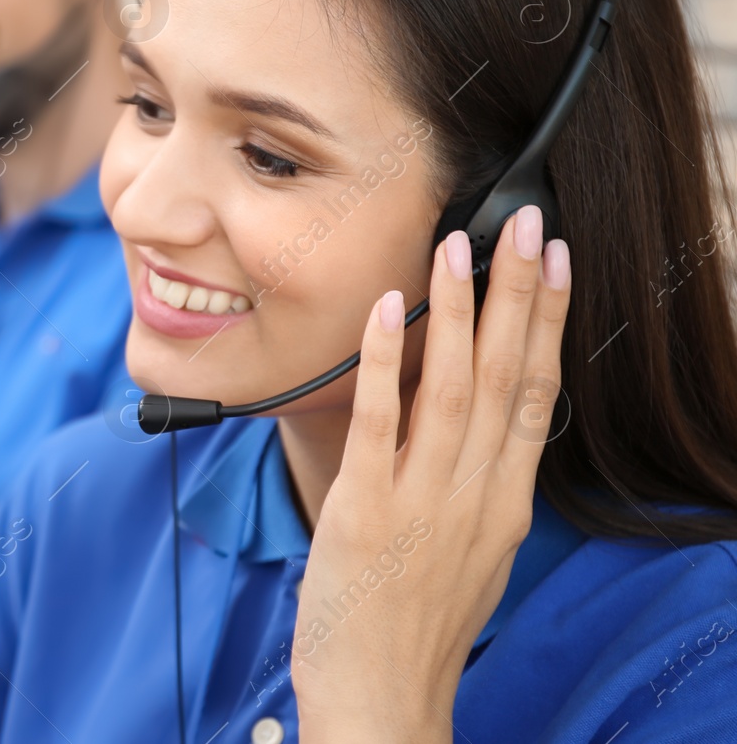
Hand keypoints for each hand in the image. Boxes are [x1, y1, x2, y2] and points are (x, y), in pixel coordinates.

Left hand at [291, 207, 571, 742]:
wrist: (383, 701)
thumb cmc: (417, 626)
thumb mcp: (471, 552)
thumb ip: (476, 485)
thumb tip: (480, 425)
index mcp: (504, 503)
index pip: (538, 394)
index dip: (547, 321)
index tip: (555, 261)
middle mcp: (475, 495)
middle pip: (506, 376)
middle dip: (518, 294)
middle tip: (527, 223)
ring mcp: (422, 500)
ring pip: (453, 388)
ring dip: (460, 311)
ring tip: (462, 244)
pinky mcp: (364, 508)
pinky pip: (379, 421)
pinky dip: (389, 361)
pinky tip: (392, 309)